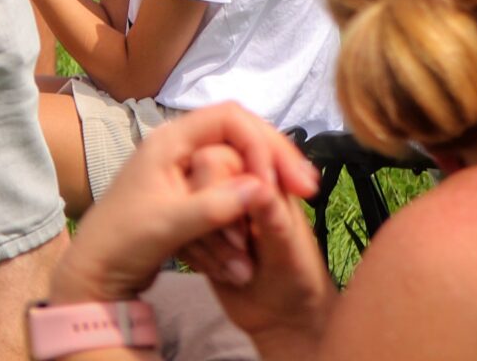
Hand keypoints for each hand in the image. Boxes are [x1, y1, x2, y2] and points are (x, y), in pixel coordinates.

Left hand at [48, 105, 318, 307]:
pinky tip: (276, 205)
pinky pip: (233, 180)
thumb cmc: (124, 239)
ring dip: (270, 174)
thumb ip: (214, 205)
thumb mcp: (169, 223)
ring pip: (241, 155)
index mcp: (172, 138)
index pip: (230, 118)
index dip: (260, 144)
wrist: (97, 271)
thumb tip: (263, 189)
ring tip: (302, 193)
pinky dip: (256, 192)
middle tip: (308, 185)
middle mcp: (182, 144)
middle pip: (241, 132)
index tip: (281, 182)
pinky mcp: (193, 189)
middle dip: (275, 156)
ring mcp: (188, 166)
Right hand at [176, 142, 332, 343]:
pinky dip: (196, 255)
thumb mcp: (288, 250)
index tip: (242, 232)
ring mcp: (212, 208)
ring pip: (183, 205)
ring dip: (206, 242)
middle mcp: (233, 183)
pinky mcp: (198, 234)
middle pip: (196, 176)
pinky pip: (179, 231)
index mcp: (259, 174)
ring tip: (239, 271)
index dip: (223, 189)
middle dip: (214, 219)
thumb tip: (258, 185)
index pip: (221, 157)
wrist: (280, 319)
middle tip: (241, 249)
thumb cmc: (297, 278)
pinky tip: (221, 274)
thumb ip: (272, 217)